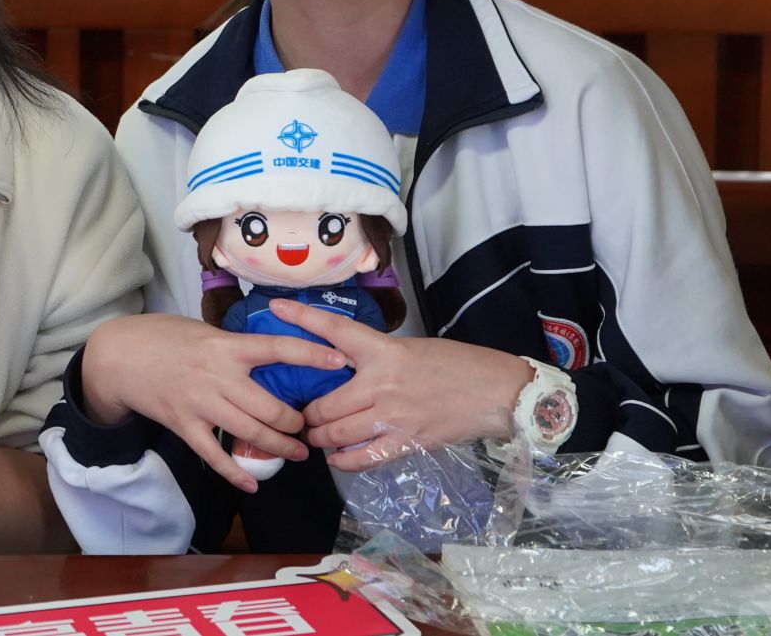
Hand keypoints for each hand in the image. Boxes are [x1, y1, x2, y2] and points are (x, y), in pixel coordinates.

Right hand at [77, 313, 349, 492]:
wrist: (120, 357)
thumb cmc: (164, 336)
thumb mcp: (203, 329)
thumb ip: (234, 345)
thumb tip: (269, 353)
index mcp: (226, 346)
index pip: (277, 349)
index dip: (311, 355)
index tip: (340, 362)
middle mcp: (218, 376)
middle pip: (269, 406)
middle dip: (295, 422)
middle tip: (310, 427)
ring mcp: (201, 404)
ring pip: (249, 433)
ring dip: (278, 447)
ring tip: (297, 453)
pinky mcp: (184, 425)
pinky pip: (213, 455)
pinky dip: (234, 472)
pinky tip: (252, 484)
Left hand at [268, 298, 531, 470]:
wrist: (495, 392)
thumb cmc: (456, 366)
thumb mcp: (411, 349)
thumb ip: (376, 359)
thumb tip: (344, 369)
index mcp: (383, 350)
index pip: (334, 330)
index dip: (302, 318)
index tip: (275, 309)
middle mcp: (381, 383)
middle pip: (322, 403)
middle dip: (307, 414)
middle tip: (305, 416)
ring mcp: (392, 416)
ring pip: (334, 433)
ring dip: (319, 438)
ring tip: (317, 437)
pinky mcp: (405, 443)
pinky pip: (361, 458)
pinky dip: (343, 461)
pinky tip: (338, 458)